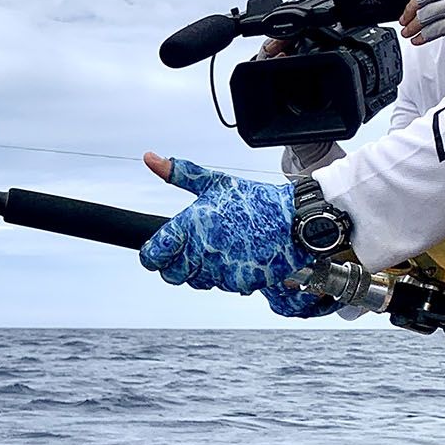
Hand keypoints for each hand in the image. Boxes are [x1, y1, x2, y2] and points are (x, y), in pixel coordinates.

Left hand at [138, 155, 334, 316]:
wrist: (294, 219)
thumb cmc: (255, 200)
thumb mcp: (214, 182)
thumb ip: (178, 173)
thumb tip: (150, 158)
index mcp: (190, 226)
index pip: (153, 256)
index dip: (153, 255)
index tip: (158, 251)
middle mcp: (203, 251)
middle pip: (172, 275)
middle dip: (177, 265)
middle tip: (191, 250)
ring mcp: (221, 269)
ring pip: (197, 281)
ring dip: (202, 270)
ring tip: (219, 249)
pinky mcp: (239, 282)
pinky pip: (222, 286)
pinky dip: (226, 275)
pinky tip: (236, 257)